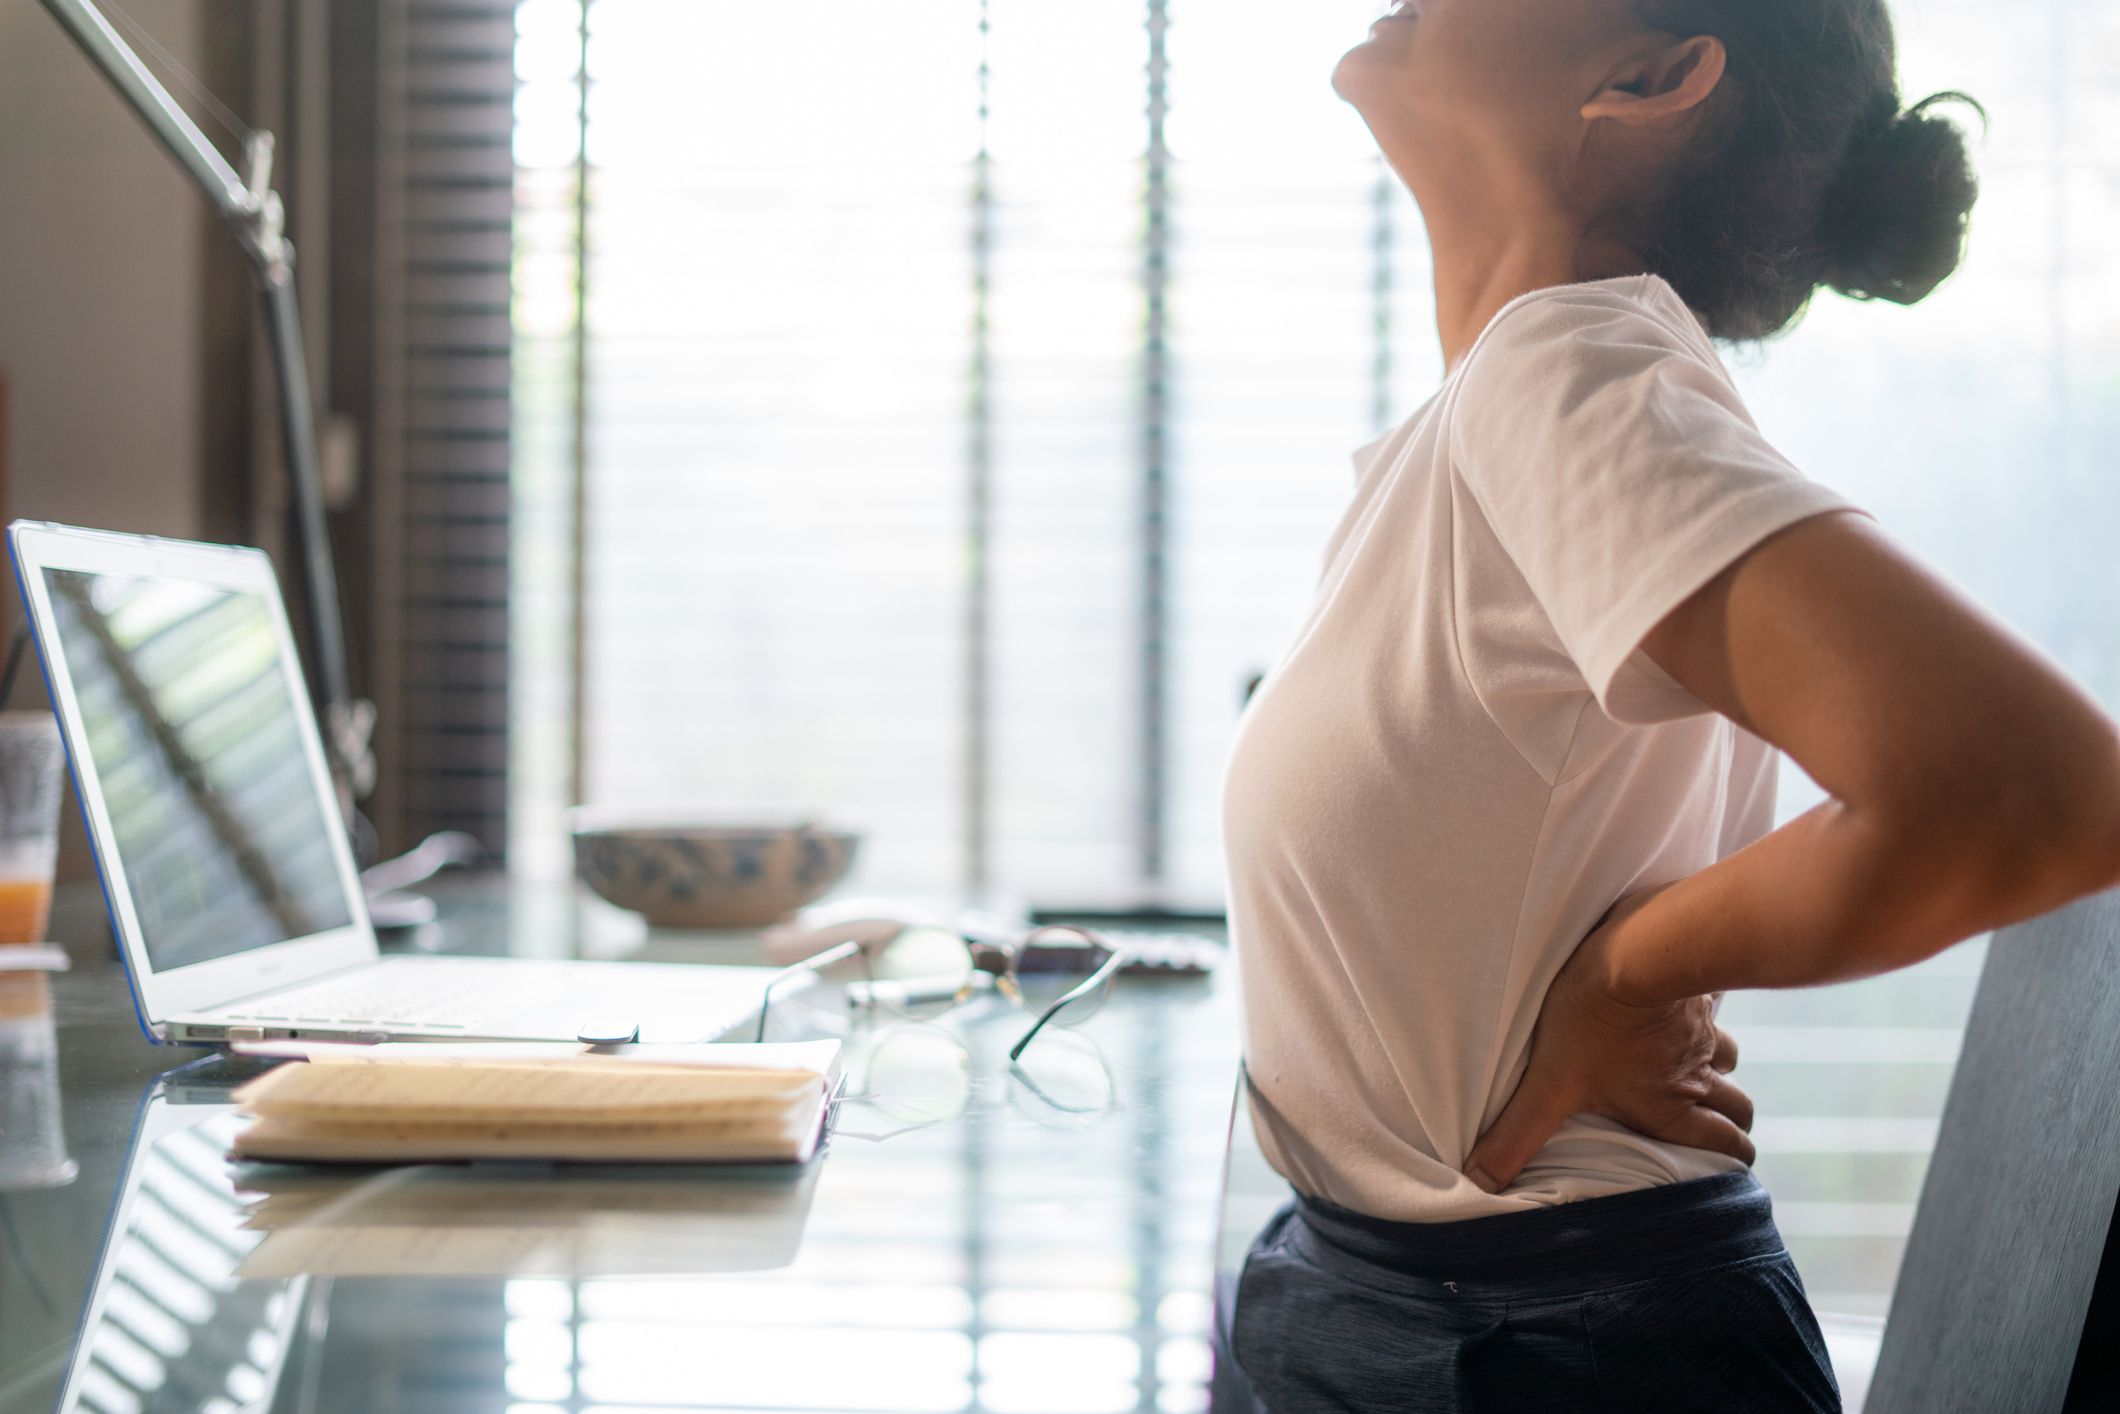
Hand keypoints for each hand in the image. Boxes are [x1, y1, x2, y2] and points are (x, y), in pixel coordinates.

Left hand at [1463, 887, 1755, 1193]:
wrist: (1633, 951)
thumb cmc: (1591, 1020)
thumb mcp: (1548, 1084)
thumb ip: (1517, 1135)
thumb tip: (1481, 1182)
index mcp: (1670, 1109)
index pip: (1727, 1148)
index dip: (1732, 1160)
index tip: (1727, 1165)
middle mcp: (1697, 1077)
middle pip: (1739, 1109)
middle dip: (1731, 1119)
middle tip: (1715, 1121)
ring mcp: (1704, 1034)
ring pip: (1728, 1061)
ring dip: (1716, 1068)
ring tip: (1691, 1068)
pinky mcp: (1698, 993)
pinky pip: (1714, 1013)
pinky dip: (1704, 1021)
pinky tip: (1681, 1012)